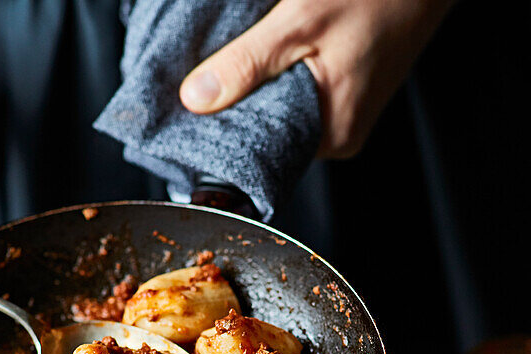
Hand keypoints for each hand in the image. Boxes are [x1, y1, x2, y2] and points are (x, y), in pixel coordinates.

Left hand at [179, 0, 451, 158]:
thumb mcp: (301, 23)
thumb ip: (246, 63)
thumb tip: (196, 99)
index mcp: (333, 134)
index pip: (260, 154)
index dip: (219, 136)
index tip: (185, 116)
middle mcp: (339, 132)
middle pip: (267, 132)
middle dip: (232, 108)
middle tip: (198, 81)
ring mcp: (344, 111)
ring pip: (279, 110)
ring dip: (252, 87)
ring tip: (228, 63)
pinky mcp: (345, 89)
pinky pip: (296, 93)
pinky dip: (274, 74)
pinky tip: (261, 52)